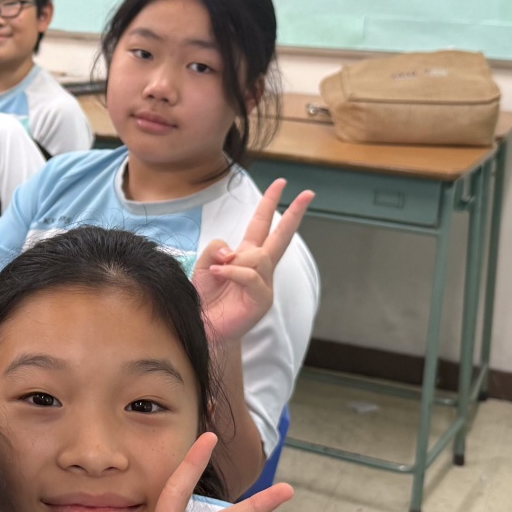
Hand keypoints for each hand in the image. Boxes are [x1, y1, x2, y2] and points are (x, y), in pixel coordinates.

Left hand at [192, 180, 312, 344]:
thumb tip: (232, 250)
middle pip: (279, 235)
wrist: (203, 327)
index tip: (282, 183)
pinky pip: (251, 275)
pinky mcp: (262, 300)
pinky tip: (220, 274)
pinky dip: (233, 271)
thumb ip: (215, 249)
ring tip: (219, 271)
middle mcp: (259, 268)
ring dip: (235, 259)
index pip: (261, 224)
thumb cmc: (204, 298)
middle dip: (294, 213)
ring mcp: (264, 284)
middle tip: (308, 193)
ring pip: (258, 255)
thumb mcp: (204, 265)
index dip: (270, 203)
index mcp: (246, 256)